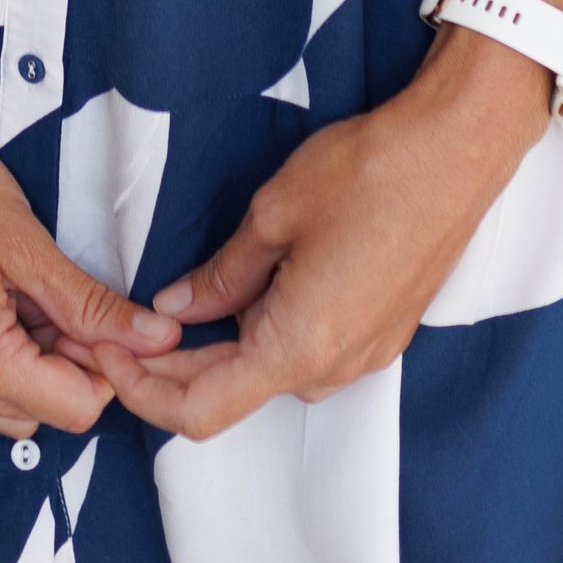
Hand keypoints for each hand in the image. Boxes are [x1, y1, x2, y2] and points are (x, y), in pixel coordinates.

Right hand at [0, 87, 180, 442]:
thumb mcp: (27, 242)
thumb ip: (94, 305)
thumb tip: (160, 339)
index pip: (77, 410)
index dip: (105, 362)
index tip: (101, 312)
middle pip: (41, 413)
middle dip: (68, 364)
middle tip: (59, 293)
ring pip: (2, 405)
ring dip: (29, 364)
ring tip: (23, 292)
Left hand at [86, 36, 553, 443]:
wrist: (458, 151)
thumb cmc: (368, 173)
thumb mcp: (273, 214)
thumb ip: (220, 276)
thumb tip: (177, 309)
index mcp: (296, 347)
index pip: (198, 410)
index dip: (140, 390)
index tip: (105, 351)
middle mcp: (331, 369)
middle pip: (229, 396)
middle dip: (167, 370)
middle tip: (120, 328)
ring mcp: (362, 355)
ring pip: (267, 374)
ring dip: (214, 352)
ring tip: (171, 306)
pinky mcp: (380, 333)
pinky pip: (305, 352)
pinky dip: (260, 336)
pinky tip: (237, 293)